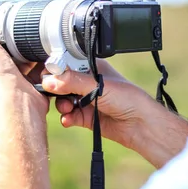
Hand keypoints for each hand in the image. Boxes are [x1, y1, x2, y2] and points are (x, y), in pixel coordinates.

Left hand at [0, 5, 49, 116]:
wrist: (21, 105)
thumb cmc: (1, 82)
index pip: (0, 45)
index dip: (7, 34)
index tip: (16, 23)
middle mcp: (9, 73)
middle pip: (22, 52)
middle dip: (30, 44)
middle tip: (38, 34)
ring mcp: (25, 81)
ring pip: (37, 62)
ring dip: (43, 56)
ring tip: (48, 47)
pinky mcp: (40, 88)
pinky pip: (49, 74)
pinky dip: (53, 69)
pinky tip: (54, 63)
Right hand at [41, 60, 157, 148]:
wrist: (139, 124)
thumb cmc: (127, 98)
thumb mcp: (98, 86)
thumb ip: (72, 82)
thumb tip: (49, 81)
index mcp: (91, 68)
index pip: (67, 64)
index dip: (56, 69)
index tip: (48, 76)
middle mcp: (87, 83)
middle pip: (61, 83)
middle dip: (56, 89)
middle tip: (54, 93)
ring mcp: (86, 100)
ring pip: (63, 100)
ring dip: (61, 105)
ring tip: (67, 108)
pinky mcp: (85, 117)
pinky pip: (69, 116)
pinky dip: (66, 117)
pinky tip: (69, 119)